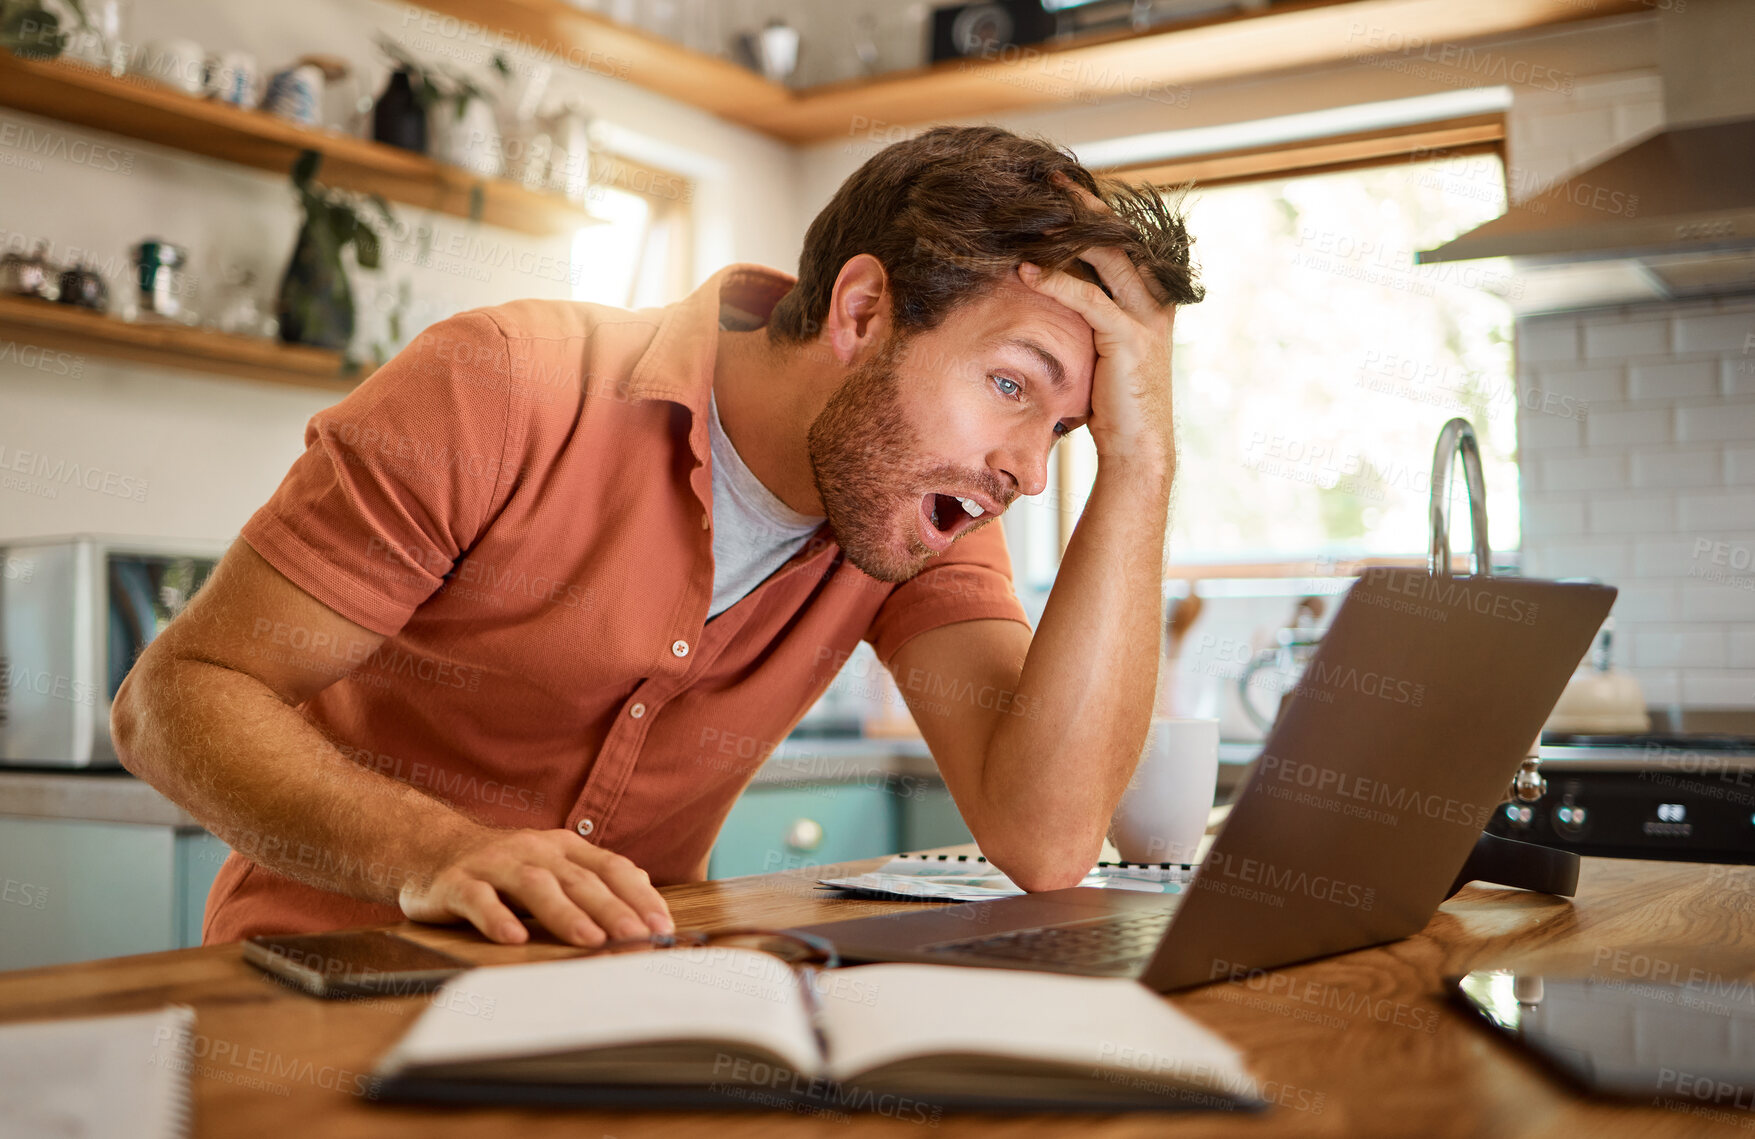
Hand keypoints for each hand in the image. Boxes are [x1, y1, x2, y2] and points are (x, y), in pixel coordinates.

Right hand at [399, 825, 673, 946]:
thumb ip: (591, 885)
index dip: (638, 895)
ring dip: (565, 913)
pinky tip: (513, 938)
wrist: (428, 849)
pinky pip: (479, 899)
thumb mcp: (550, 868)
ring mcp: (494, 864)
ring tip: (590, 939)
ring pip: (535, 885)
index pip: (610, 867)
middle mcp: (533, 850)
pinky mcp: (456, 882)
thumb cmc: (502, 870)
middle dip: (612, 909)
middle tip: (637, 937)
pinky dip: (497, 918)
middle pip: (579, 879)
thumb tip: (644, 909)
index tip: (662, 926)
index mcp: (563, 847)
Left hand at [1017, 184, 1176, 470]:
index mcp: (1152, 299)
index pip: (1125, 242)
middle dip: (1085, 206)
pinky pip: (1089, 299)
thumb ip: (1090, 315)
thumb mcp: (1101, 348)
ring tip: (1032, 215)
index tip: (1063, 189)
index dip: (1096, 213)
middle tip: (1050, 180)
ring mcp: (1147, 319)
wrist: (1137, 449)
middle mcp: (1156, 302)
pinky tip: (1025, 271)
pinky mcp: (1129, 339)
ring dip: (1067, 234)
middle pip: (1120, 237)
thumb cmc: (1113, 403)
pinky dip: (1057, 282)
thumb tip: (1053, 285)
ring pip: (1108, 259)